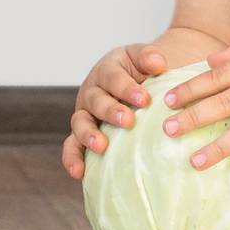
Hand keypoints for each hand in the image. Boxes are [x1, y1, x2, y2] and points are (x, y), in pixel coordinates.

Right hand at [61, 41, 169, 179]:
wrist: (140, 82)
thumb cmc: (143, 72)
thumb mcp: (146, 59)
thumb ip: (150, 57)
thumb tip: (157, 63)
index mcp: (108, 70)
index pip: (114, 78)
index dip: (127, 88)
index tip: (145, 99)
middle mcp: (92, 91)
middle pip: (96, 100)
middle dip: (110, 111)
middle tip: (128, 121)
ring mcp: (86, 113)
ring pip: (79, 123)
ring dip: (88, 134)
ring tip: (101, 146)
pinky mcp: (83, 134)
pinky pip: (72, 146)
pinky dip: (72, 158)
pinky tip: (78, 172)